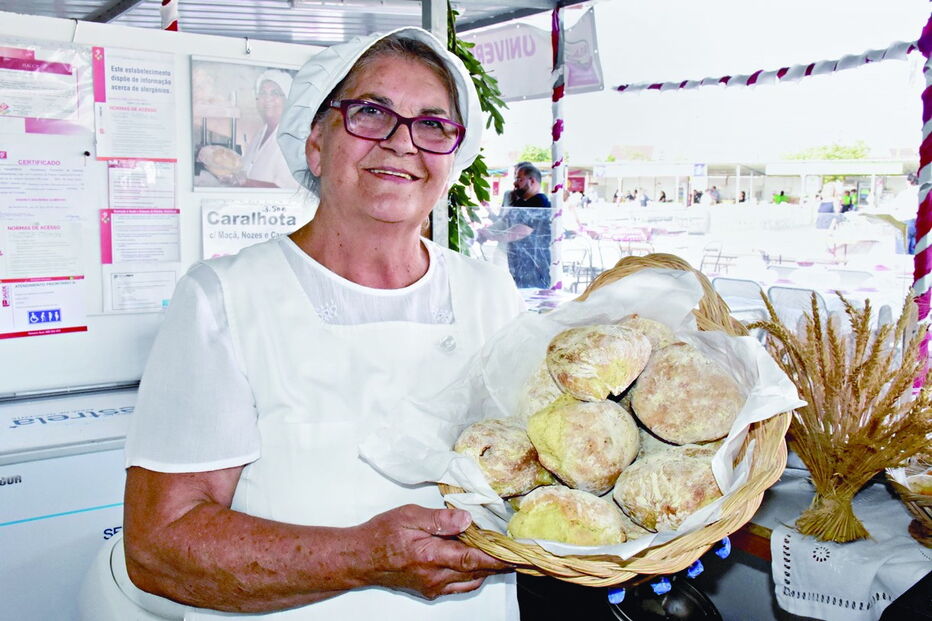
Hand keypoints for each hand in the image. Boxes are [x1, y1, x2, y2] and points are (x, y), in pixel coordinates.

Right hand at [356, 505, 511, 599]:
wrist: (360, 558)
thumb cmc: (381, 534)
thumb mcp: (409, 516)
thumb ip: (439, 519)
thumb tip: (466, 520)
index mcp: (431, 556)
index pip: (473, 559)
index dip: (498, 557)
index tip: (518, 553)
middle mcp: (435, 576)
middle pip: (477, 571)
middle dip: (499, 562)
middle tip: (517, 549)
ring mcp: (433, 586)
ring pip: (471, 580)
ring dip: (488, 568)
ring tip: (502, 553)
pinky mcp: (430, 590)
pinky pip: (460, 586)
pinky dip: (473, 575)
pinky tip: (477, 561)